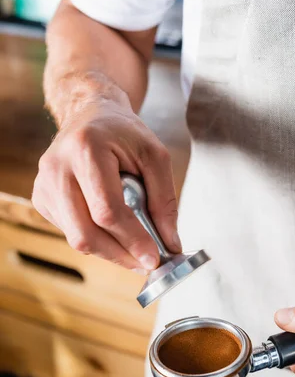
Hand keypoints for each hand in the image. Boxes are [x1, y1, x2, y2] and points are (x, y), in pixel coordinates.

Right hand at [32, 98, 180, 272]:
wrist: (91, 114)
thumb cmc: (124, 132)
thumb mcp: (155, 156)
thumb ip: (165, 200)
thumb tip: (170, 243)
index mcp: (86, 150)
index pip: (107, 210)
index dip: (132, 239)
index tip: (154, 258)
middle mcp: (57, 168)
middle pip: (85, 233)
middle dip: (120, 255)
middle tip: (145, 263)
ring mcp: (45, 184)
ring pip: (76, 238)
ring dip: (109, 250)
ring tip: (133, 246)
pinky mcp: (41, 197)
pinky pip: (70, 231)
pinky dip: (95, 238)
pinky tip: (111, 227)